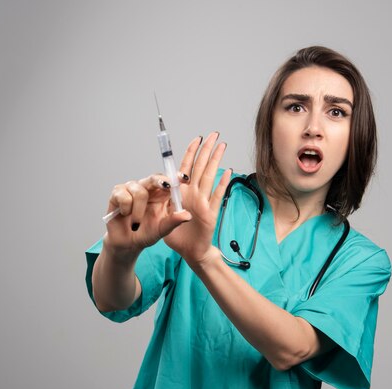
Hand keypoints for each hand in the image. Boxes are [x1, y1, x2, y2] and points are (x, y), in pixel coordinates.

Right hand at [103, 172, 191, 255]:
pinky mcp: (118, 192)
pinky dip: (126, 209)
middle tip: (166, 186)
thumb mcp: (162, 230)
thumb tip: (187, 215)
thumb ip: (174, 221)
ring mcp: (132, 188)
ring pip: (139, 191)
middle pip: (155, 177)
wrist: (127, 243)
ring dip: (138, 210)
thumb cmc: (146, 234)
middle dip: (161, 181)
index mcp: (162, 195)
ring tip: (137, 223)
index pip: (170, 181)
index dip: (176, 178)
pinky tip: (125, 214)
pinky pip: (124, 196)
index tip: (184, 179)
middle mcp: (148, 188)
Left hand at [163, 132, 231, 265]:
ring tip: (221, 145)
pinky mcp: (211, 213)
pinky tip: (227, 171)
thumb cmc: (178, 236)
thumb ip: (165, 204)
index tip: (197, 139)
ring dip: (215, 160)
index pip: (186, 167)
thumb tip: (167, 188)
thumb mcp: (164, 219)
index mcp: (182, 193)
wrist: (190, 252)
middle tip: (213, 134)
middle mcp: (194, 194)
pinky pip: (217, 195)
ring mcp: (203, 202)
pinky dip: (222, 183)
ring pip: (210, 176)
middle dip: (206, 150)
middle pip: (200, 167)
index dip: (191, 153)